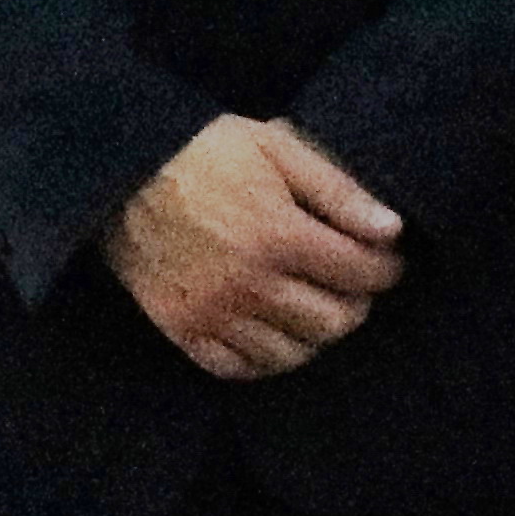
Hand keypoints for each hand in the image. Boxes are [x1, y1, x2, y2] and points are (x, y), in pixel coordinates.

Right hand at [106, 114, 402, 380]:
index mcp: (278, 235)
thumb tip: (392, 230)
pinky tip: (275, 334)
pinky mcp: (182, 331)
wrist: (122, 172)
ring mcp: (214, 314)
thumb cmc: (205, 151)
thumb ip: (338, 191)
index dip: (386, 270)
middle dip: (357, 304)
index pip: (359, 274)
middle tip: (355, 285)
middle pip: (332, 322)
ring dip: (315, 334)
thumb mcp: (277, 148)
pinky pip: (239, 367)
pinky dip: (266, 358)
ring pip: (290, 354)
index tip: (389, 260)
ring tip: (317, 307)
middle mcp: (249, 284)